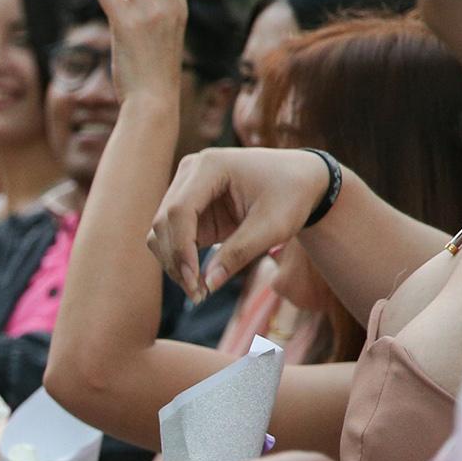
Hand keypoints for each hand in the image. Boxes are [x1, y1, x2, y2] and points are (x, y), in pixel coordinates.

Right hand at [149, 146, 333, 303]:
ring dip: (173, 263)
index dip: (181, 249)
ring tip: (198, 290)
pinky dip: (179, 260)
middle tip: (198, 294)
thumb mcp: (273, 226)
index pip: (179, 211)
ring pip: (160, 232)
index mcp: (210, 166)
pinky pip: (171, 238)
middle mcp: (190, 172)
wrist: (300, 181)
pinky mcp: (187, 207)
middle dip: (176, 261)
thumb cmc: (291, 195)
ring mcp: (185, 189)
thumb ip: (240, 253)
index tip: (195, 283)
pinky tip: (197, 279)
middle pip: (164, 222)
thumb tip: (209, 284)